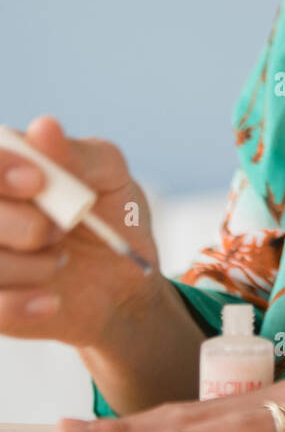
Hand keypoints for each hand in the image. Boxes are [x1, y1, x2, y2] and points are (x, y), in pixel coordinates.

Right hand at [0, 115, 160, 348]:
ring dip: (31, 266)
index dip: (0, 169)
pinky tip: (51, 300)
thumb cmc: (111, 216)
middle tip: (62, 230)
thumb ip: (78, 154)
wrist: (124, 283)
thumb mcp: (109, 176)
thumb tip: (44, 127)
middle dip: (22, 224)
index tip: (37, 182)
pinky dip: (23, 304)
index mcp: (4, 165)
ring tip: (61, 260)